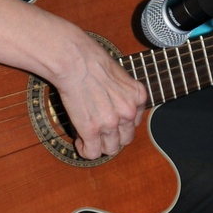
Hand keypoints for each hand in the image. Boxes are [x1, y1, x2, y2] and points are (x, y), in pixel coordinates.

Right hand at [49, 23, 146, 159]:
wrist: (74, 59)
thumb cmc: (91, 59)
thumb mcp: (119, 75)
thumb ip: (122, 93)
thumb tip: (114, 103)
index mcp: (138, 97)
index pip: (135, 122)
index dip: (121, 123)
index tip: (109, 120)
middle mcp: (128, 112)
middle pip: (126, 139)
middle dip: (113, 137)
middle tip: (99, 130)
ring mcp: (110, 123)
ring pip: (111, 149)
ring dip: (100, 145)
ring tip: (88, 136)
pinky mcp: (91, 130)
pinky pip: (92, 153)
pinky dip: (85, 150)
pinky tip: (80, 140)